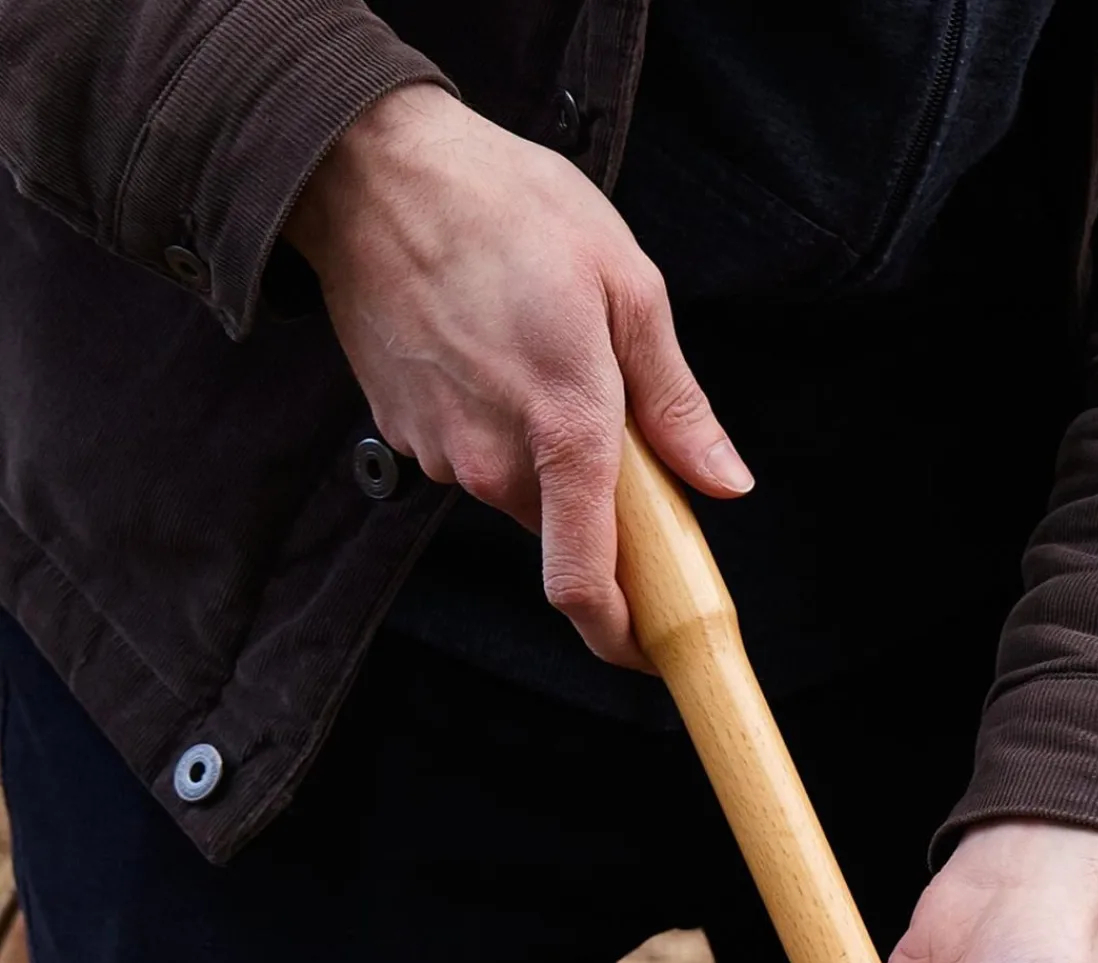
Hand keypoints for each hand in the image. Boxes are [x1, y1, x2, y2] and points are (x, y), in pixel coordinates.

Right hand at [283, 84, 751, 665]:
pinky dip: (502, 427)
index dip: (623, 637)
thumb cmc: (503, 206)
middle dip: (603, 505)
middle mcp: (497, 462)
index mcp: (565, 428)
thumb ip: (677, 402)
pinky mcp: (407, 435)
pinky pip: (478, 458)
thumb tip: (723, 482)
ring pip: (524, 494)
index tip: (653, 652)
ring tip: (542, 354)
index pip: (585, 583)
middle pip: (569, 532)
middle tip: (614, 418)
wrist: (366, 166)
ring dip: (550, 457)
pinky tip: (495, 350)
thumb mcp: (626, 284)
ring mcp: (445, 453)